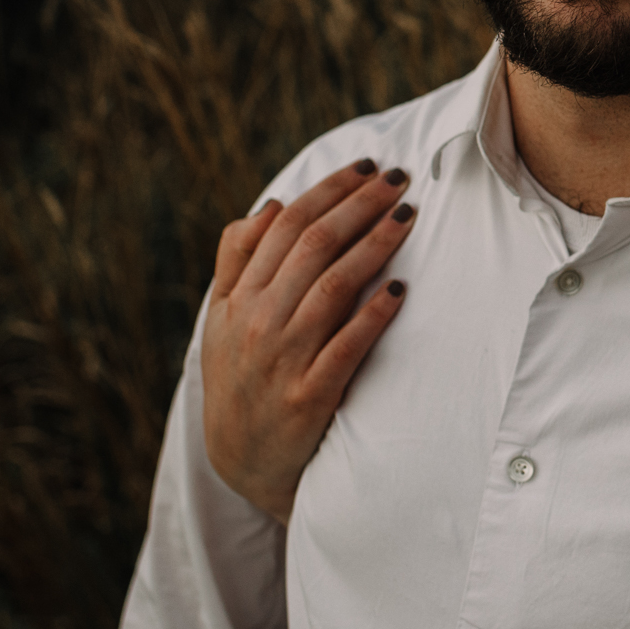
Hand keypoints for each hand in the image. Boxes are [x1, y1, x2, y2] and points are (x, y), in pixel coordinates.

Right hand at [201, 159, 416, 522]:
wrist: (240, 460)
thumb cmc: (239, 378)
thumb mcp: (221, 319)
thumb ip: (237, 260)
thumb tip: (272, 206)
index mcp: (239, 297)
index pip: (287, 226)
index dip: (329, 191)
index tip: (367, 168)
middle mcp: (258, 321)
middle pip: (313, 246)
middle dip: (360, 205)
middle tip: (400, 179)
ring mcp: (283, 359)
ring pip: (333, 287)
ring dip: (374, 246)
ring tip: (408, 217)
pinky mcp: (309, 397)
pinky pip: (346, 348)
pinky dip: (372, 316)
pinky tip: (399, 291)